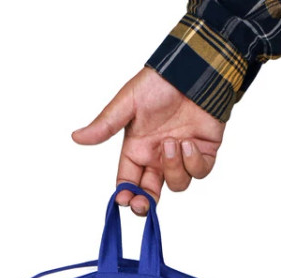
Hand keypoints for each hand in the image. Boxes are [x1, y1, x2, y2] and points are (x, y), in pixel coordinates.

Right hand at [71, 67, 225, 214]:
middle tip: (143, 204)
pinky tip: (189, 142)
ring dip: (173, 168)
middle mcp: (157, 157)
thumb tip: (76, 137)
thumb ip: (105, 125)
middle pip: (151, 193)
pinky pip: (199, 172)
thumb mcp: (127, 103)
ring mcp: (181, 157)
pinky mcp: (203, 153)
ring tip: (173, 142)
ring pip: (177, 184)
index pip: (128, 181)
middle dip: (146, 204)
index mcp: (137, 149)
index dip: (126, 195)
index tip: (124, 200)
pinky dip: (194, 162)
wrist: (193, 70)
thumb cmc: (159, 83)